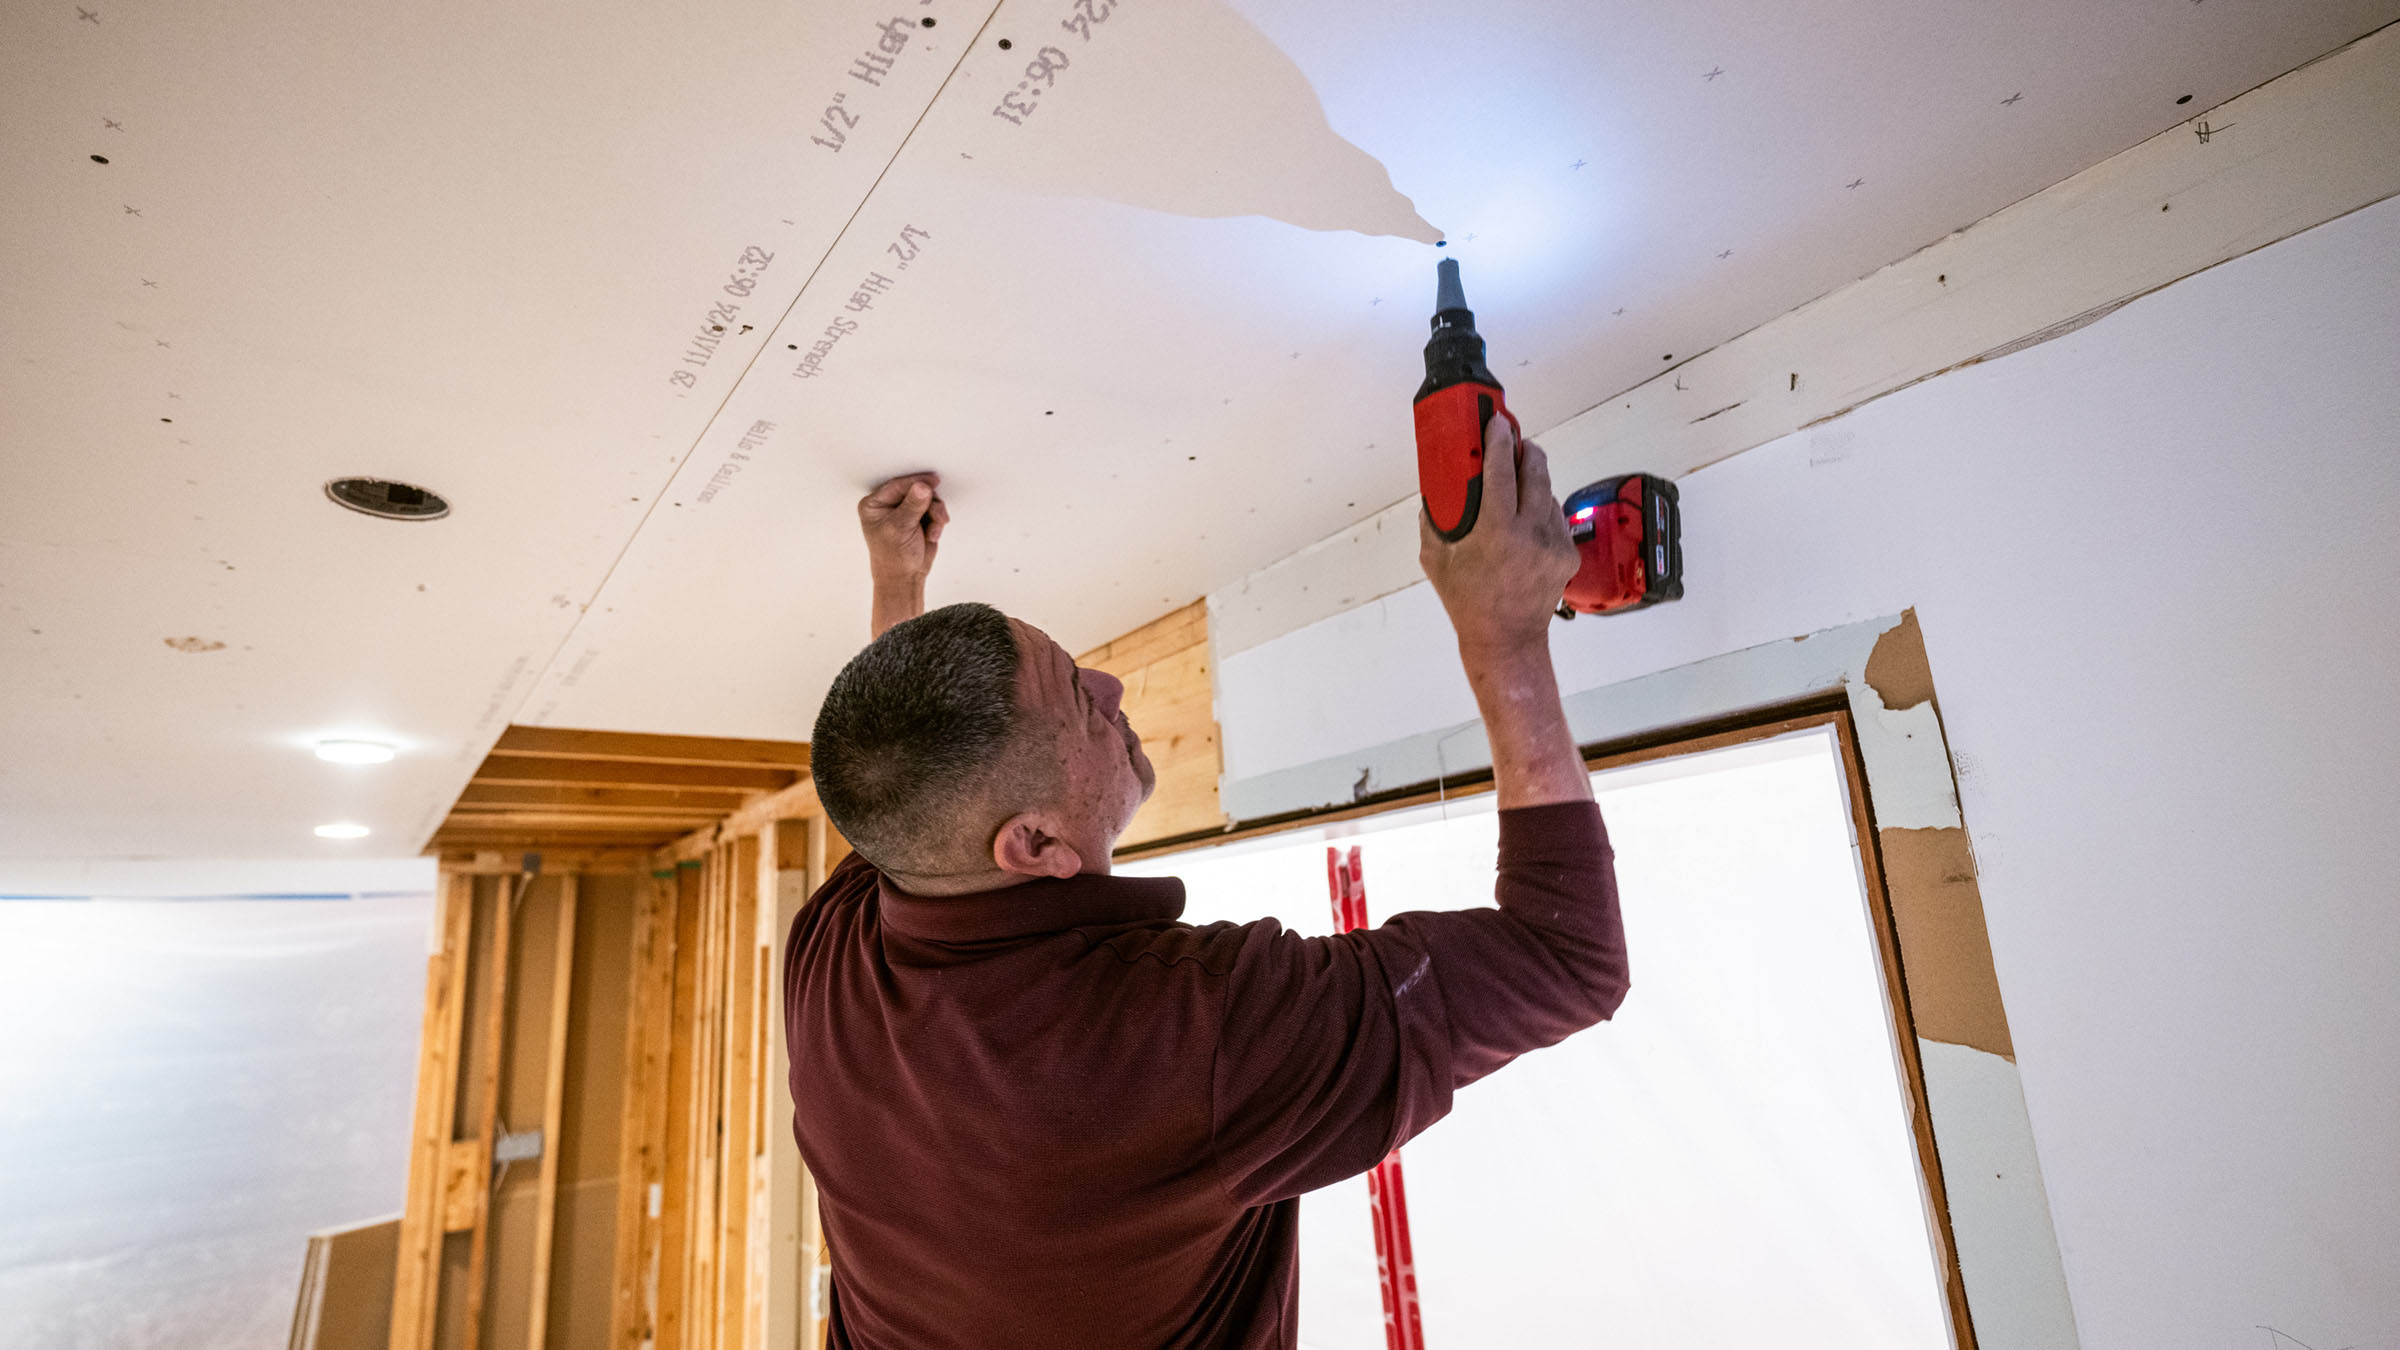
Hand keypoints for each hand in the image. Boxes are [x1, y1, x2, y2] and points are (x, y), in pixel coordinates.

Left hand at [860, 472, 947, 637]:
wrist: (906, 578)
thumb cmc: (894, 557)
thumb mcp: (900, 529)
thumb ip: (912, 506)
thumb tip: (922, 487)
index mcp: (874, 505)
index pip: (897, 486)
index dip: (915, 483)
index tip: (932, 482)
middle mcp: (889, 505)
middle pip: (915, 490)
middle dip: (928, 503)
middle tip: (936, 513)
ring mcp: (905, 511)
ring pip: (928, 499)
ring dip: (935, 514)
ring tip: (934, 529)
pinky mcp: (919, 518)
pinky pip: (934, 510)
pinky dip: (937, 522)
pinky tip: (932, 534)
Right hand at [1419, 414, 1578, 656]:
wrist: (1506, 639)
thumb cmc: (1467, 601)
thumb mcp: (1436, 559)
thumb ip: (1434, 520)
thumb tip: (1437, 488)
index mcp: (1497, 532)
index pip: (1502, 470)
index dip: (1499, 440)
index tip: (1496, 421)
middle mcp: (1532, 533)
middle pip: (1536, 469)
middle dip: (1524, 448)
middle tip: (1510, 440)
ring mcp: (1555, 542)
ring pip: (1546, 491)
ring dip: (1531, 481)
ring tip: (1513, 486)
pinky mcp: (1568, 552)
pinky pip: (1554, 515)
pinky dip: (1539, 509)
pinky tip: (1524, 521)